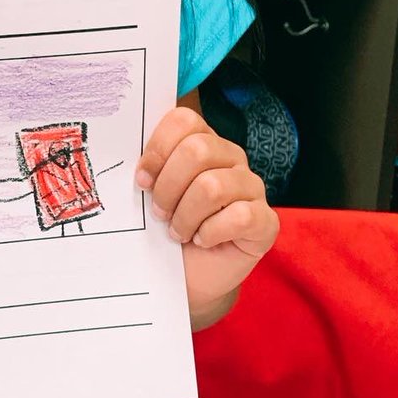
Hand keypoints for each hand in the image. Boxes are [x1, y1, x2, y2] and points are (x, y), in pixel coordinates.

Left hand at [136, 107, 278, 329]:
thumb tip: (131, 158)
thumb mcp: (152, 195)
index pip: (184, 120)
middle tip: (158, 212)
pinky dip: (211, 233)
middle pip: (197, 150)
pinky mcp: (266, 221)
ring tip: (177, 231)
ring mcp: (252, 187)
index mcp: (203, 141)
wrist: (187, 277)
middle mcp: (231, 158)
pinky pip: (239, 216)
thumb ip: (148, 169)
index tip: (142, 179)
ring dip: (185, 215)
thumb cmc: (168, 228)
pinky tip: (203, 240)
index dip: (157, 148)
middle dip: (168, 186)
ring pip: (213, 186)